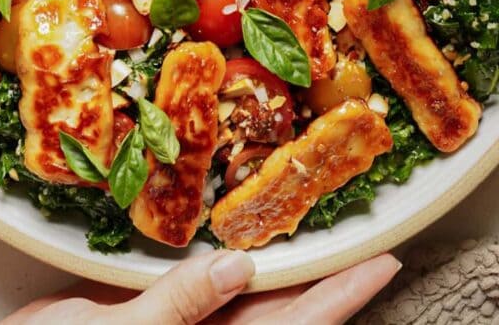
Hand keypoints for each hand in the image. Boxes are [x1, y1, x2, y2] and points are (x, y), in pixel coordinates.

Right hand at [2, 249, 400, 324]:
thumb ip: (177, 309)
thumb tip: (238, 268)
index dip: (342, 296)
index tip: (384, 263)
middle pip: (286, 309)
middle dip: (330, 276)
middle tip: (367, 239)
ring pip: (251, 294)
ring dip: (287, 264)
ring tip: (320, 229)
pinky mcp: (156, 311)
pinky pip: (207, 283)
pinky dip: (232, 258)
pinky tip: (243, 238)